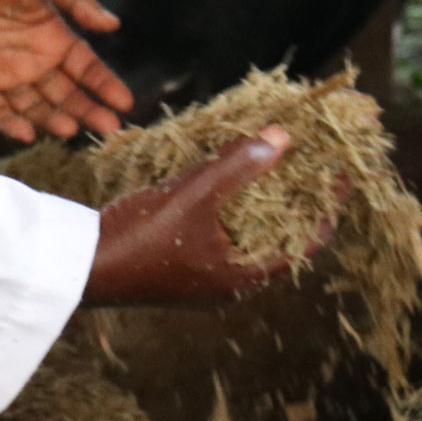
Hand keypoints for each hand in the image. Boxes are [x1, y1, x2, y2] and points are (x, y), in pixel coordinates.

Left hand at [0, 0, 129, 142]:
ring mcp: (1, 68)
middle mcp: (30, 55)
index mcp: (50, 31)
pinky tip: (27, 133)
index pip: (84, 65)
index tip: (124, 103)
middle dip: (87, 110)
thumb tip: (114, 24)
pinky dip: (8, 123)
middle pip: (65, 92)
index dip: (104, 84)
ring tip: (69, 130)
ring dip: (52, 119)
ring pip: (33, 105)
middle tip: (108, 129)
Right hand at [83, 126, 334, 305]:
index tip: (342, 172)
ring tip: (279, 160)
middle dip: (299, 196)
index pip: (308, 242)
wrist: (79, 266)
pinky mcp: (185, 264)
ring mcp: (207, 275)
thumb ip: (238, 165)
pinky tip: (231, 176)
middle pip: (283, 236)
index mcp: (244, 277)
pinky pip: (226, 232)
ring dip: (267, 197)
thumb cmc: (139, 237)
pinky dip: (238, 204)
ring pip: (253, 232)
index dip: (328, 205)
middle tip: (313, 159)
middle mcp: (231, 282)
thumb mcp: (194, 194)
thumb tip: (283, 138)